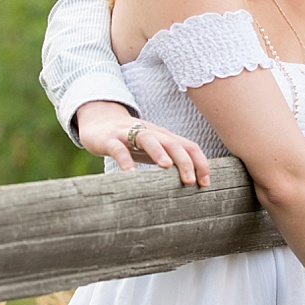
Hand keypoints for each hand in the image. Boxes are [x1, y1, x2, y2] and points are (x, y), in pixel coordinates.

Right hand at [73, 101, 212, 186]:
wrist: (99, 121)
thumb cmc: (132, 141)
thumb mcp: (154, 149)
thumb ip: (170, 160)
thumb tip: (192, 183)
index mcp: (164, 137)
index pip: (188, 146)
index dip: (200, 163)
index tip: (206, 183)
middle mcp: (150, 133)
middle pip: (172, 142)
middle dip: (184, 161)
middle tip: (190, 181)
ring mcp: (129, 134)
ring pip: (148, 139)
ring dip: (159, 152)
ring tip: (166, 166)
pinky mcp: (110, 140)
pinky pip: (118, 149)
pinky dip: (125, 160)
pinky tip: (130, 174)